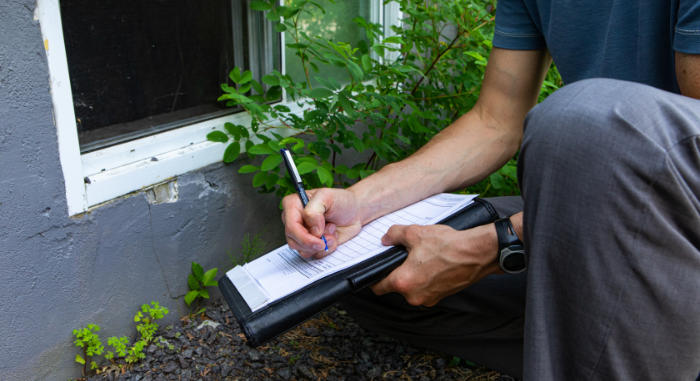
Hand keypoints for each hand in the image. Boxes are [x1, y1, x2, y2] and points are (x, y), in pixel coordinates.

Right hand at [281, 188, 362, 258]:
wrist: (354, 211)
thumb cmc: (340, 201)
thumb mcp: (327, 196)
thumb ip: (314, 211)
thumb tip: (313, 229)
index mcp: (292, 205)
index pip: (291, 226)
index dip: (304, 235)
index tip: (319, 235)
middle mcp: (294, 221)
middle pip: (294, 241)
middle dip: (314, 242)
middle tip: (329, 235)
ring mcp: (302, 234)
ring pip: (303, 251)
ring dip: (322, 244)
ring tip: (332, 230)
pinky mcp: (312, 245)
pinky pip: (315, 255)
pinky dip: (327, 248)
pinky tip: (332, 236)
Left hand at [371, 223, 500, 305]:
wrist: (476, 254)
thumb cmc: (448, 246)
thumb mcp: (415, 233)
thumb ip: (394, 235)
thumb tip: (386, 239)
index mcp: (403, 282)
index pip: (378, 287)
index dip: (374, 277)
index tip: (376, 270)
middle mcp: (414, 296)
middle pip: (396, 287)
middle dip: (397, 272)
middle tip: (404, 257)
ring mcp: (428, 299)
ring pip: (411, 288)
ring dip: (412, 276)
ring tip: (422, 258)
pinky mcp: (440, 297)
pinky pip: (425, 289)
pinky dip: (425, 279)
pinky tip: (433, 264)